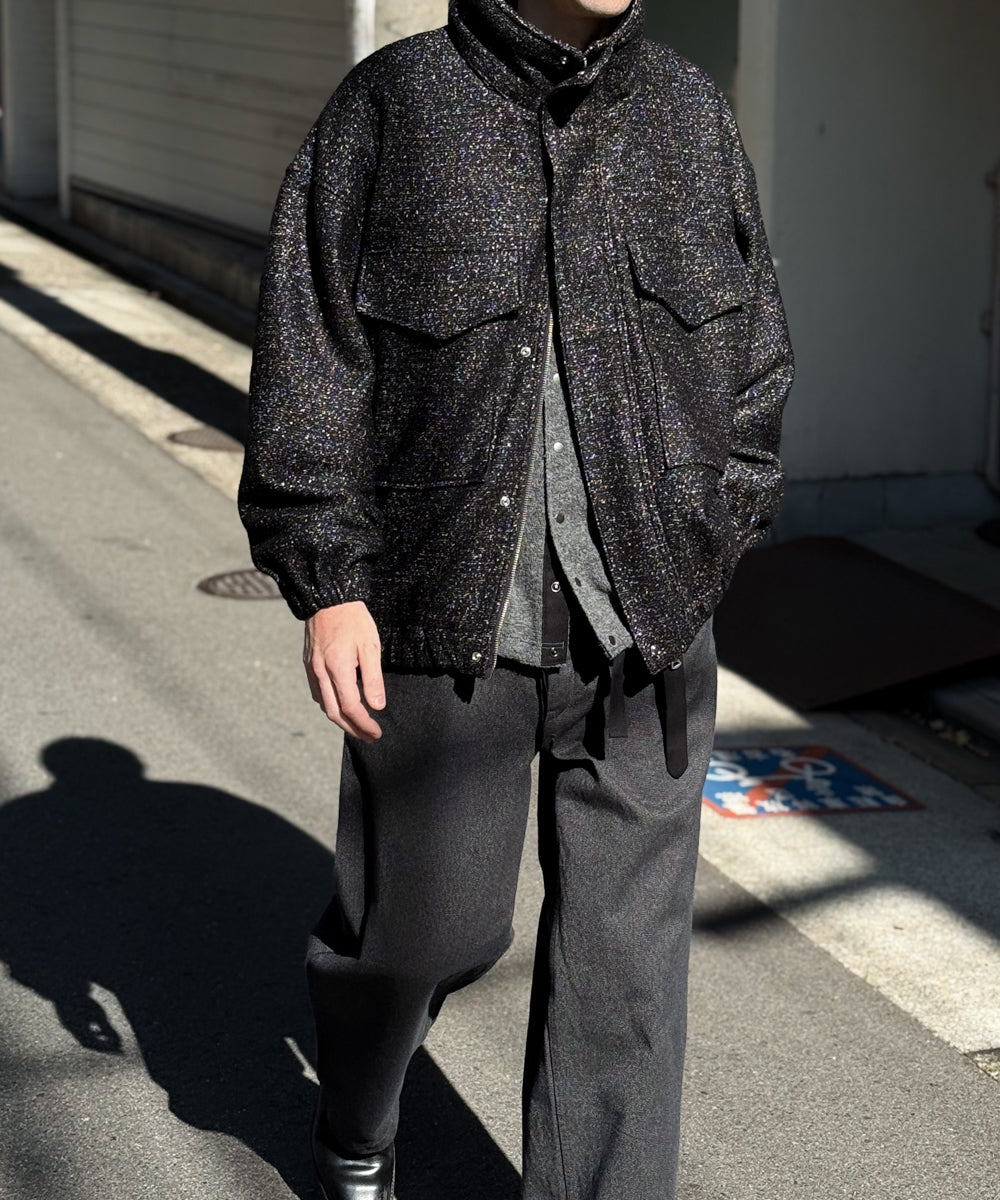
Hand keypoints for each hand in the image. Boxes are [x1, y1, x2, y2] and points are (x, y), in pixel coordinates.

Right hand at [304, 601, 384, 740]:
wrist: (328, 596)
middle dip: (352, 729)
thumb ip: (373, 678)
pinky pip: (317, 692)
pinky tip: (340, 705)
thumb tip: (377, 707)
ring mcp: (312, 668)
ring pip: (323, 705)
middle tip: (369, 737)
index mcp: (338, 669)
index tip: (377, 733)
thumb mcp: (370, 646)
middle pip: (335, 713)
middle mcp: (321, 672)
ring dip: (340, 720)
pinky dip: (329, 705)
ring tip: (357, 726)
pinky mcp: (309, 663)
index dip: (364, 724)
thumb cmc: (353, 619)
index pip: (351, 708)